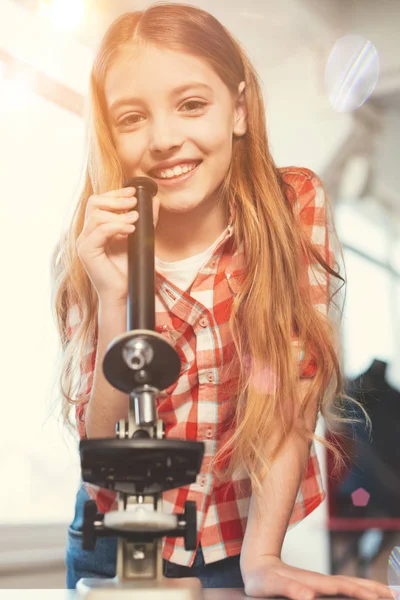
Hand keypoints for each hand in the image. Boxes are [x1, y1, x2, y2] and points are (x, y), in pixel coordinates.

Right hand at [76, 186, 159, 304]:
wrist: (123, 293)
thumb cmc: (128, 269)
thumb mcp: (139, 239)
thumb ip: (146, 220)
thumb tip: (154, 200)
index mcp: (96, 229)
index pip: (99, 202)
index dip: (115, 193)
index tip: (133, 191)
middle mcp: (87, 234)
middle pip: (93, 203)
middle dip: (115, 198)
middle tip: (134, 201)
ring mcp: (84, 242)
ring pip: (97, 215)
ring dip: (119, 214)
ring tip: (135, 219)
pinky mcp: (86, 251)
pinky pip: (100, 230)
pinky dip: (117, 226)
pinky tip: (131, 228)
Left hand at [241, 556, 393, 599]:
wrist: (256, 564)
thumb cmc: (262, 579)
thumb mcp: (271, 585)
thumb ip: (288, 589)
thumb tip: (308, 595)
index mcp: (314, 583)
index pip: (344, 588)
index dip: (361, 592)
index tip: (379, 598)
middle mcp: (321, 581)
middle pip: (353, 584)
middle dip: (373, 589)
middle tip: (393, 596)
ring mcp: (321, 583)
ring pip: (350, 584)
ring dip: (369, 588)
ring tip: (387, 594)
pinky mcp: (317, 587)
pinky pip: (343, 588)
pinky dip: (359, 590)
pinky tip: (362, 595)